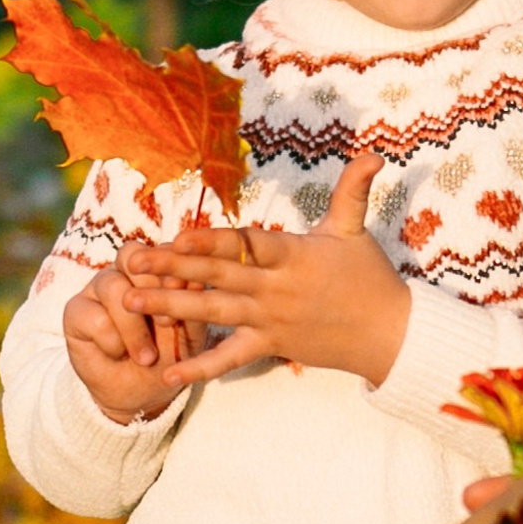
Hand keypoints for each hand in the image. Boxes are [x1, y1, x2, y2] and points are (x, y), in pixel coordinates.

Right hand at [61, 247, 205, 424]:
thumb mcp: (188, 331)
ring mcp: (98, 288)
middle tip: (167, 323)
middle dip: (151, 286)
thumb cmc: (169, 356)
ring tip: (147, 357)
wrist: (139, 393)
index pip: (162, 250)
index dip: (172, 266)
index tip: (184, 290)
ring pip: (112, 286)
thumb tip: (194, 277)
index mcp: (155, 269)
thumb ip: (189, 303)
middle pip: (131, 255)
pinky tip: (119, 355)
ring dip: (133, 326)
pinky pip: (93, 316)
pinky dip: (112, 341)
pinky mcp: (76, 310)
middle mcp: (125, 272)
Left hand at [121, 149, 411, 390]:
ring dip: (171, 306)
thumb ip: (353, 190)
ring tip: (132, 300)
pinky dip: (201, 366)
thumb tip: (373, 152)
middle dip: (173, 268)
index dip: (211, 241)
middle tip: (133, 262)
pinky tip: (169, 371)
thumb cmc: (370, 277)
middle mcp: (275, 289)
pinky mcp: (271, 346)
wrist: (391, 335)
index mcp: (291, 255)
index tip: (176, 236)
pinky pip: (231, 358)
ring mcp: (270, 320)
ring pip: (214, 313)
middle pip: (218, 277)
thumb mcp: (355, 230)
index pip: (245, 245)